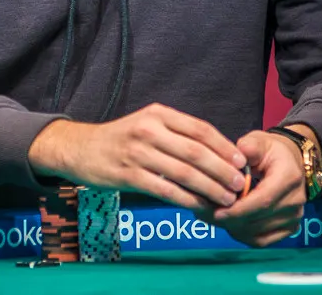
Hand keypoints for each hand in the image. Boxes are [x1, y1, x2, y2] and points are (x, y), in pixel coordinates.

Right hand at [28, 103, 248, 210]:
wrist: (80, 148)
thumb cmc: (122, 138)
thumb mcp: (148, 123)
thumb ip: (177, 134)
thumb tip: (217, 154)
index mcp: (158, 114)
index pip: (200, 129)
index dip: (224, 146)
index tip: (241, 161)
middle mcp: (149, 130)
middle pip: (196, 152)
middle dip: (222, 170)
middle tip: (238, 184)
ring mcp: (137, 153)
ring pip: (184, 173)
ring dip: (209, 188)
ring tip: (226, 198)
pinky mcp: (128, 175)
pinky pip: (165, 190)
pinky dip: (187, 199)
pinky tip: (200, 206)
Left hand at [208, 130, 307, 247]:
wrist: (291, 162)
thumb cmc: (270, 151)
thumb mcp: (259, 141)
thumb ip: (249, 147)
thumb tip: (236, 156)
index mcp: (289, 177)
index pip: (263, 200)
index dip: (239, 209)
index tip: (217, 212)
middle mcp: (295, 200)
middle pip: (259, 220)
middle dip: (231, 220)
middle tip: (206, 215)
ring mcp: (294, 216)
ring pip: (258, 234)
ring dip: (234, 228)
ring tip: (213, 218)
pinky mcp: (289, 228)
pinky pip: (262, 240)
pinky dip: (243, 235)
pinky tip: (229, 224)